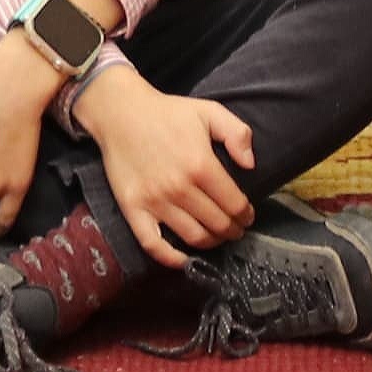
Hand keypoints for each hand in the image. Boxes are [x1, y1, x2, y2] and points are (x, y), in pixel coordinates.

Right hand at [70, 66, 261, 267]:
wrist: (121, 113)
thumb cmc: (168, 113)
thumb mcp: (209, 112)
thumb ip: (237, 134)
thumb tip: (250, 165)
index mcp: (201, 165)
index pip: (234, 203)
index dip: (245, 214)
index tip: (247, 216)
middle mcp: (180, 188)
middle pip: (217, 224)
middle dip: (232, 230)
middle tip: (235, 229)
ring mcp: (155, 202)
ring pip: (192, 237)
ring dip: (211, 243)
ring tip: (217, 238)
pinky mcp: (133, 209)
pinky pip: (153, 244)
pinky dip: (170, 258)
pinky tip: (184, 259)